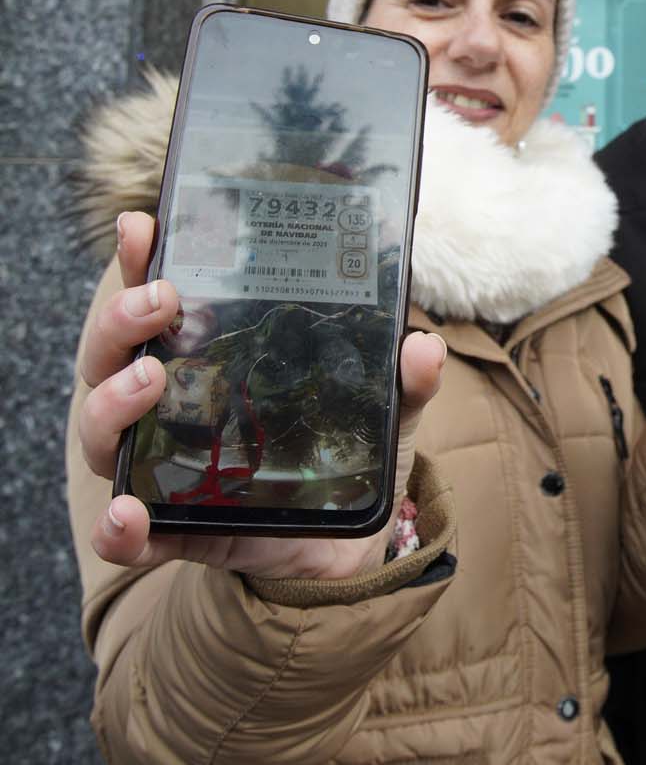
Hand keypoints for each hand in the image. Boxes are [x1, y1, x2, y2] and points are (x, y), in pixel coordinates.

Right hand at [77, 212, 445, 579]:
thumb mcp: (383, 407)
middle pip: (110, 354)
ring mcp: (161, 465)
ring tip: (150, 381)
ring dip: (113, 402)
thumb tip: (423, 346)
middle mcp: (167, 403)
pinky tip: (128, 514)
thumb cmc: (343, 451)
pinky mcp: (172, 530)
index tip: (141, 222)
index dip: (138, 258)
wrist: (347, 541)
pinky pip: (122, 532)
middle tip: (161, 300)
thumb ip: (403, 378)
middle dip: (121, 320)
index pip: (155, 298)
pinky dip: (117, 525)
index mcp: (206, 355)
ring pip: (102, 430)